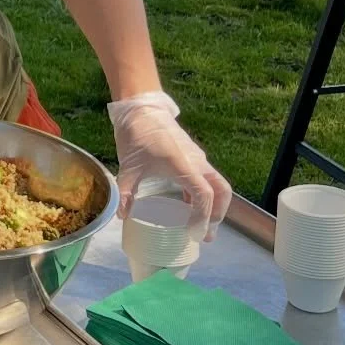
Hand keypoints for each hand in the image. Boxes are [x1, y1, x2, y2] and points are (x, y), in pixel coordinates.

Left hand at [108, 92, 232, 239]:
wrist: (141, 110)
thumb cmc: (136, 135)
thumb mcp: (128, 167)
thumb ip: (126, 192)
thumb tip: (122, 216)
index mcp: (184, 165)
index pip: (204, 194)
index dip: (203, 216)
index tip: (195, 233)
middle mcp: (197, 162)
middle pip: (222, 191)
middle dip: (218, 214)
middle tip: (206, 234)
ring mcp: (197, 158)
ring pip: (217, 184)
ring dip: (214, 206)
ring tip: (202, 227)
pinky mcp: (193, 156)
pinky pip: (206, 178)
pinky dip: (203, 195)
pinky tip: (190, 208)